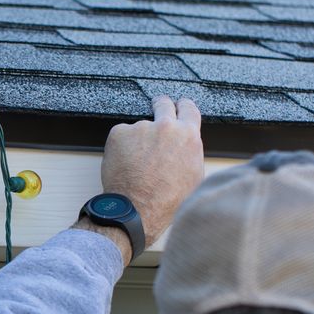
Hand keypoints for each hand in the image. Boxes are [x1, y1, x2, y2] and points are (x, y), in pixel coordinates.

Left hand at [100, 96, 203, 247]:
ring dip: (137, 140)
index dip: (183, 106)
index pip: (189, 108)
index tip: (178, 105)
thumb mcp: (194, 176)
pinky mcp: (119, 133)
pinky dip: (121, 148)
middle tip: (155, 110)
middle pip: (163, 104)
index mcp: (188, 136)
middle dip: (160, 105)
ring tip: (136, 165)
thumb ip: (191, 152)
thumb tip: (187, 145)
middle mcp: (166, 127)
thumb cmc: (167, 200)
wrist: (139, 209)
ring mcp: (141, 128)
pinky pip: (121, 136)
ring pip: (139, 128)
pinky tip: (124, 165)